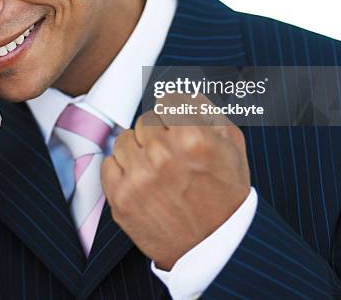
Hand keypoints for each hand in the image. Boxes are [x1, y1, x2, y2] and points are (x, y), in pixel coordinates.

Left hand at [101, 93, 249, 270]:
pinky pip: (108, 164)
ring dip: (138, 151)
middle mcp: (162, 155)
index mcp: (192, 137)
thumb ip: (207, 109)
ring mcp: (139, 177)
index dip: (173, 114)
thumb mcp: (233, 146)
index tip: (176, 126)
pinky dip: (121, 170)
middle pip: (144, 121)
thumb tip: (182, 90)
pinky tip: (142, 182)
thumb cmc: (227, 195)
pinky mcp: (121, 199)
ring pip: (124, 140)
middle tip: (172, 156)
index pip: (166, 101)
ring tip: (157, 170)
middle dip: (157, 134)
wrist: (216, 250)